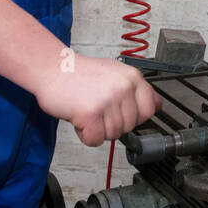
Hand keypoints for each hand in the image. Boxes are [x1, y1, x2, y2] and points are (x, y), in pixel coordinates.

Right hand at [33, 52, 160, 146]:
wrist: (51, 68)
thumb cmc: (81, 74)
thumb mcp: (116, 73)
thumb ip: (136, 89)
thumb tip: (156, 105)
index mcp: (132, 77)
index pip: (150, 109)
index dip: (135, 117)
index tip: (122, 114)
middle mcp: (123, 87)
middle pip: (130, 126)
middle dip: (112, 124)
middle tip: (97, 110)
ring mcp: (108, 100)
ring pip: (113, 134)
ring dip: (98, 129)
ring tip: (87, 110)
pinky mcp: (90, 113)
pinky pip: (96, 139)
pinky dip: (86, 135)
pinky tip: (80, 119)